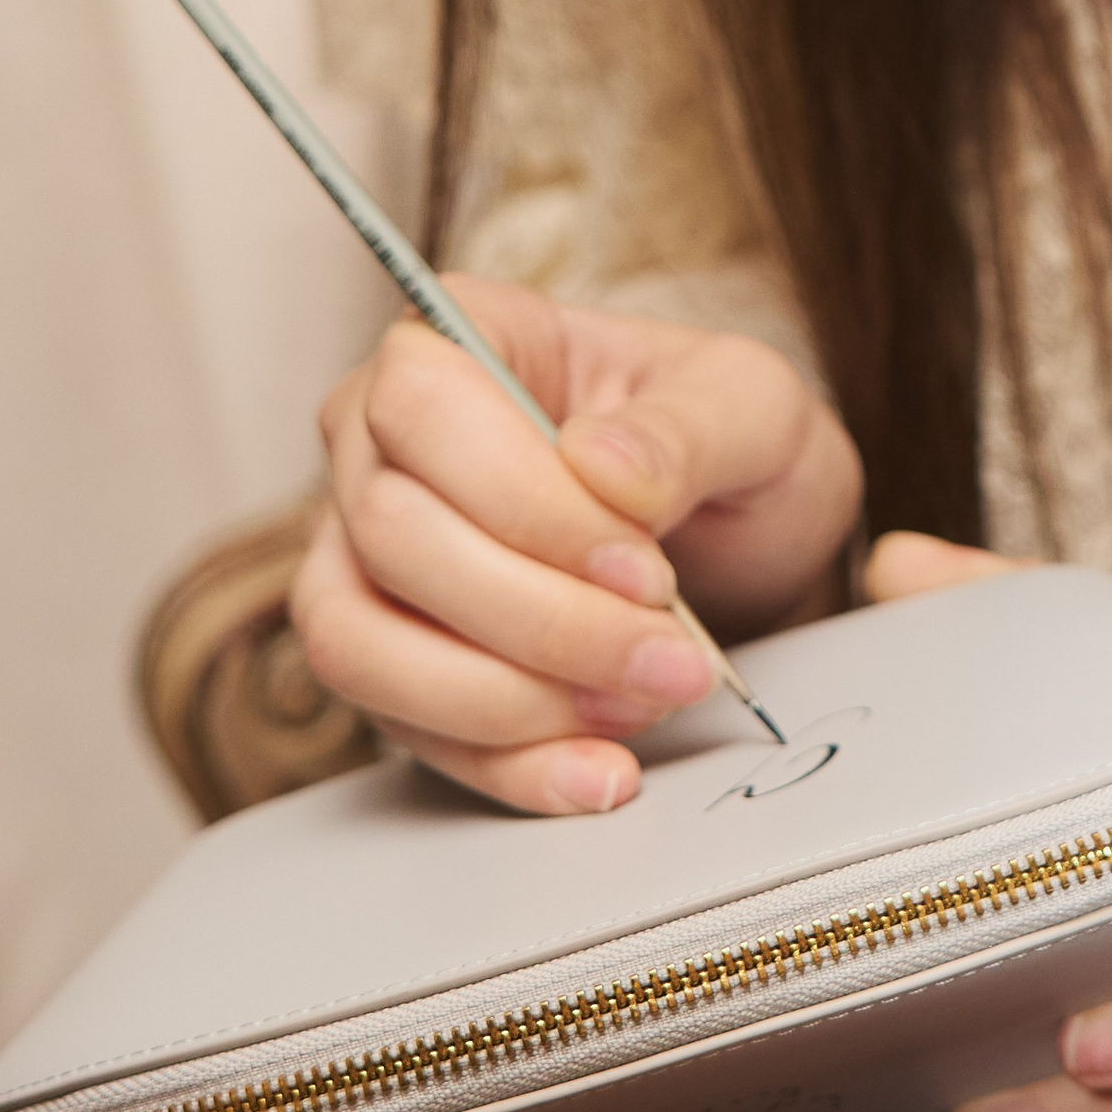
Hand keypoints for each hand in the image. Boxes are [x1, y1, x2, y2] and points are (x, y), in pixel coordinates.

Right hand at [291, 276, 861, 814]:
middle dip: (541, 621)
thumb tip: (604, 468)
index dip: (523, 500)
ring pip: (358, 642)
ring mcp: (362, 558)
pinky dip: (506, 766)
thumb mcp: (753, 406)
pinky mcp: (386, 662)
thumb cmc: (724, 446)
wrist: (739, 540)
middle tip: (672, 659)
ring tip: (637, 708)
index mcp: (455, 338)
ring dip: (507, 701)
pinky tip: (600, 773)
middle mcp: (377, 443)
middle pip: (390, 535)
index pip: (420, 404)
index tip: (645, 564)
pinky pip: (402, 729)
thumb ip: (691, 426)